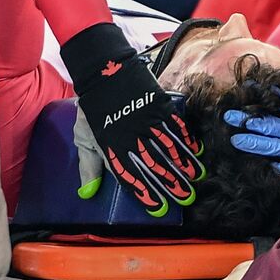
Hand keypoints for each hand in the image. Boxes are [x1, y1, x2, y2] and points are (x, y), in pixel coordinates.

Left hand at [61, 23, 202, 214]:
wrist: (104, 72)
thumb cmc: (93, 108)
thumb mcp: (84, 137)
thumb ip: (89, 167)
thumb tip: (87, 194)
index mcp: (112, 146)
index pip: (130, 175)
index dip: (144, 192)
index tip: (157, 207)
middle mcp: (131, 136)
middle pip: (154, 164)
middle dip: (171, 182)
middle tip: (185, 197)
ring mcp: (146, 120)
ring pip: (168, 146)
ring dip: (183, 162)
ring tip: (195, 176)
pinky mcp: (157, 105)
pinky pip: (174, 125)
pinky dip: (186, 138)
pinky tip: (195, 149)